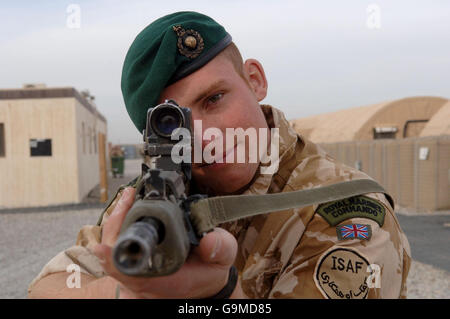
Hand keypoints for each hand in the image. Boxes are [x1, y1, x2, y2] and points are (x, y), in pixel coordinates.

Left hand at [93, 187, 239, 298]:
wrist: (207, 281)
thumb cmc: (212, 268)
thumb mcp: (224, 257)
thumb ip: (220, 248)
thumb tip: (208, 239)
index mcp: (168, 282)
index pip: (134, 276)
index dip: (115, 262)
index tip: (103, 248)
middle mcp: (147, 284)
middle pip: (116, 260)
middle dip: (117, 226)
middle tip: (127, 198)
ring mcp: (138, 278)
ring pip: (113, 253)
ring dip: (116, 224)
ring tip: (128, 198)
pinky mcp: (134, 269)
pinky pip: (117, 250)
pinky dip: (118, 228)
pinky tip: (125, 208)